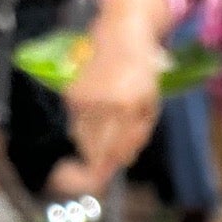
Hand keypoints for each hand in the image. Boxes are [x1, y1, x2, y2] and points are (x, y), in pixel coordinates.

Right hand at [67, 18, 163, 187]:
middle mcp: (103, 103)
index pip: (112, 151)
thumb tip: (118, 164)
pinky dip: (86, 126)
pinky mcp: (71, 94)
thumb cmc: (142, 75)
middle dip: (99, 161)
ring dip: (94, 143)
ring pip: (83, 139)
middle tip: (101, 165)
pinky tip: (99, 111)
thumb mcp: (150, 107)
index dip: (103, 172)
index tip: (97, 184)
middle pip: (94, 150)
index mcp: (127, 107)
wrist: (121, 37)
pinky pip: (76, 124)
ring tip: (109, 124)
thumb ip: (135, 138)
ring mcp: (84, 98)